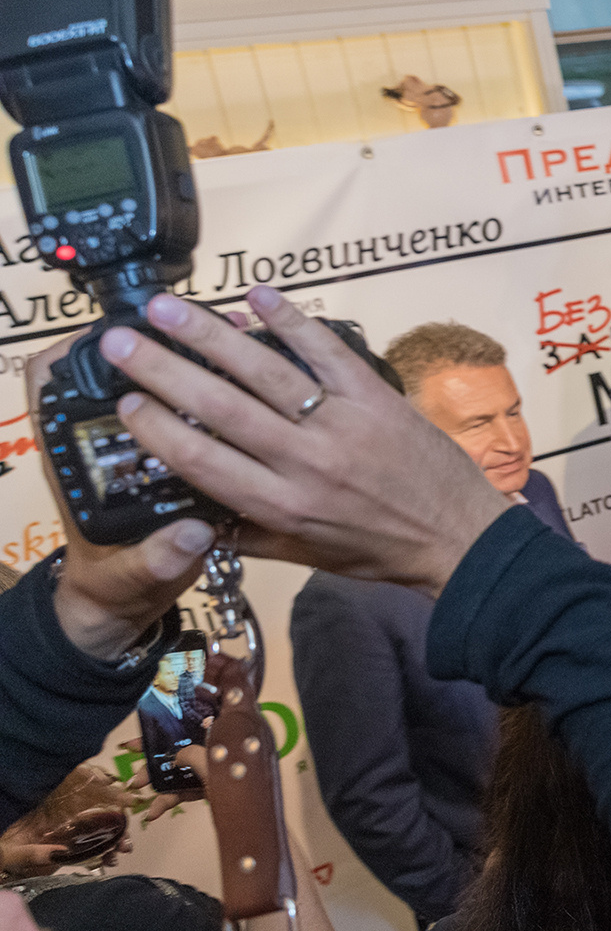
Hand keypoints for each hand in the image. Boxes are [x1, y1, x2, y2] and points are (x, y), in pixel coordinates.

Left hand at [26, 336, 214, 662]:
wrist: (124, 606)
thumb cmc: (117, 587)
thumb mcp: (132, 579)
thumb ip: (155, 560)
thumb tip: (188, 536)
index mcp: (77, 465)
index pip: (50, 386)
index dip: (73, 354)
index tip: (117, 339)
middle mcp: (101, 446)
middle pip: (102, 372)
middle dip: (141, 344)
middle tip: (177, 324)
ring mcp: (134, 449)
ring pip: (147, 385)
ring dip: (180, 360)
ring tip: (219, 338)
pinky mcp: (169, 457)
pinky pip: (182, 410)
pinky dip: (207, 387)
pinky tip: (240, 378)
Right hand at [103, 287, 509, 596]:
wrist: (459, 538)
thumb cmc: (382, 549)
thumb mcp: (305, 555)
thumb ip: (248, 532)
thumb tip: (194, 515)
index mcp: (282, 505)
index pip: (203, 461)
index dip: (158, 429)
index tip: (127, 402)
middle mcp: (308, 462)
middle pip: (220, 406)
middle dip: (163, 369)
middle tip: (120, 341)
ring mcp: (344, 424)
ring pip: (265, 371)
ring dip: (210, 335)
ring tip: (166, 309)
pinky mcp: (376, 397)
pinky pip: (328, 351)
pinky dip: (293, 321)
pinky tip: (258, 295)